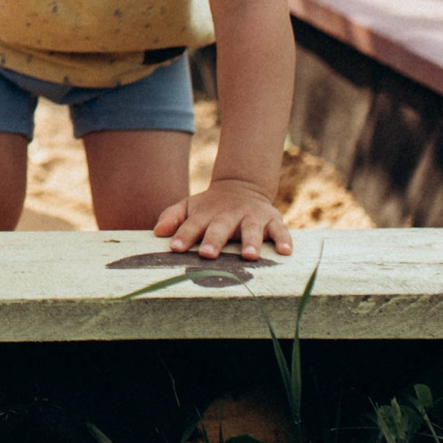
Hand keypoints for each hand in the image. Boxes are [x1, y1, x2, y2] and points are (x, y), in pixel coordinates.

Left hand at [154, 178, 292, 260]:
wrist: (242, 187)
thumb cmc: (210, 207)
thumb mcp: (189, 207)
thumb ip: (172, 217)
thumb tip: (157, 232)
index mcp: (207, 213)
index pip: (192, 225)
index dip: (183, 235)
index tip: (174, 248)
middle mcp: (230, 215)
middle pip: (220, 227)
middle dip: (214, 240)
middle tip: (207, 254)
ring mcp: (252, 216)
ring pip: (251, 229)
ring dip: (251, 241)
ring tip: (248, 256)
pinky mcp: (272, 220)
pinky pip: (280, 230)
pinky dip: (284, 240)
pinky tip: (285, 252)